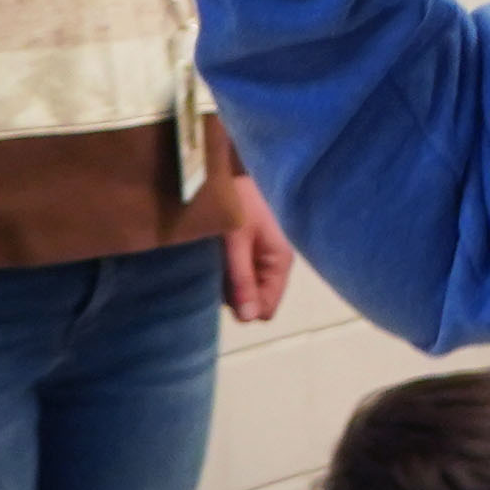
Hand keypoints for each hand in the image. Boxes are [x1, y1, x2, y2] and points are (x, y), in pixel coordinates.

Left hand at [221, 202, 293, 323]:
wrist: (227, 169)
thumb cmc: (237, 200)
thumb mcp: (237, 240)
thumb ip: (243, 279)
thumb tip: (249, 320)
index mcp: (280, 262)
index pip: (266, 308)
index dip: (244, 307)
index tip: (223, 291)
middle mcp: (272, 265)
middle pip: (252, 301)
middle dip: (232, 295)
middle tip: (214, 271)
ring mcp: (258, 260)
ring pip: (240, 290)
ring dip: (223, 283)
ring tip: (210, 260)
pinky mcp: (244, 253)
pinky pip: (233, 277)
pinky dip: (220, 272)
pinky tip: (210, 257)